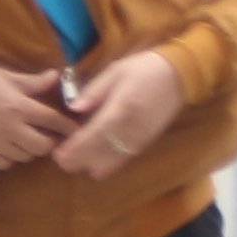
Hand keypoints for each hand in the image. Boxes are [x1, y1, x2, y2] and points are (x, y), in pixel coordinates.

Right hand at [0, 61, 68, 168]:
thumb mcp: (5, 76)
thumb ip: (32, 82)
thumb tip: (56, 76)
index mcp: (19, 107)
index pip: (52, 120)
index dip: (67, 126)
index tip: (76, 130)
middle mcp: (11, 128)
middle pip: (42, 146)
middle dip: (49, 142)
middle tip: (47, 135)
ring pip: (25, 156)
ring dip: (30, 149)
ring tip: (26, 138)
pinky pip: (6, 163)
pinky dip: (11, 157)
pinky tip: (8, 145)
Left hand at [45, 46, 186, 178]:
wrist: (179, 77)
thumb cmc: (144, 69)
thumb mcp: (115, 72)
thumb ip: (94, 91)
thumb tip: (73, 108)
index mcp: (121, 108)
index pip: (93, 135)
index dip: (74, 148)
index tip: (57, 152)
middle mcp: (130, 129)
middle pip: (99, 154)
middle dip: (77, 160)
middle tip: (59, 158)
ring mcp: (139, 139)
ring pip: (110, 161)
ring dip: (89, 164)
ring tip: (72, 161)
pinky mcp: (145, 143)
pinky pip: (123, 160)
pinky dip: (107, 166)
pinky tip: (93, 167)